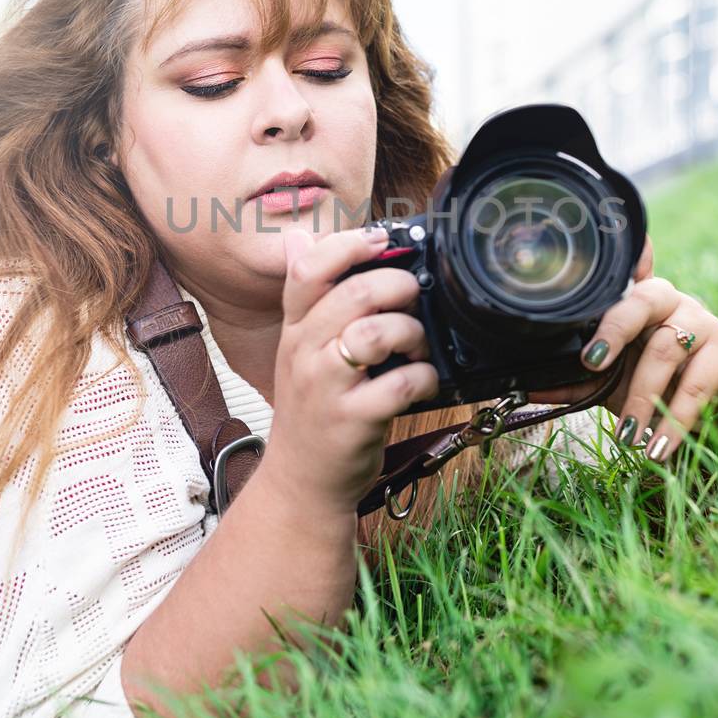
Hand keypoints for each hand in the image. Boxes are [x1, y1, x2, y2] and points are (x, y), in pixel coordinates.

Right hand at [264, 225, 438, 512]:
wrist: (301, 481)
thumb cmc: (313, 409)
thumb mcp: (300, 348)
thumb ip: (310, 296)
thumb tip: (299, 236)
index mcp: (294, 329)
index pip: (307, 270)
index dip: (346, 245)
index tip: (380, 240)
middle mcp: (303, 353)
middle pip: (353, 294)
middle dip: (397, 286)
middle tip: (413, 298)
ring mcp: (325, 388)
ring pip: (375, 333)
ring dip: (411, 331)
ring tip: (417, 345)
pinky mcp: (351, 421)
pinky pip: (400, 384)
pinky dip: (423, 377)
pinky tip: (423, 380)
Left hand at [527, 235, 717, 461]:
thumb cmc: (664, 384)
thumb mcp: (617, 384)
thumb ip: (577, 383)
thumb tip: (527, 389)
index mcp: (639, 301)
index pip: (619, 285)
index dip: (602, 295)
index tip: (584, 329)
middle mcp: (672, 302)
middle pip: (642, 301)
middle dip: (614, 331)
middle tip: (592, 366)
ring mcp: (704, 322)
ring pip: (666, 348)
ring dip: (642, 397)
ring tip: (627, 437)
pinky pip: (699, 383)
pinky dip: (676, 418)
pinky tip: (661, 445)